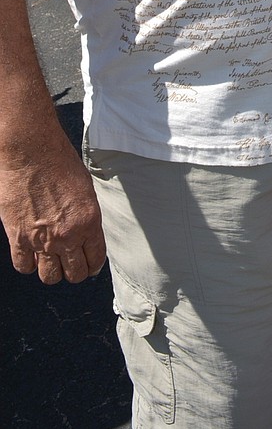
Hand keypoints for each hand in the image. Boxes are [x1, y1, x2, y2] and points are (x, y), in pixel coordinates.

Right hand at [0, 138, 106, 283]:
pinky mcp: (18, 238)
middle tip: (71, 263)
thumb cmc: (59, 161)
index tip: (90, 264)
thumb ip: (86, 215)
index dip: (93, 265)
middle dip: (75, 271)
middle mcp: (67, 235)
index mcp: (89, 221)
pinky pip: (24, 266)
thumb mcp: (85, 188)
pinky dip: (28, 263)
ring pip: (50, 276)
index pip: (96, 259)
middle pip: (74, 274)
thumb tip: (85, 232)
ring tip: (51, 260)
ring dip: (52, 271)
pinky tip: (32, 253)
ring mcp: (42, 240)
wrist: (30, 151)